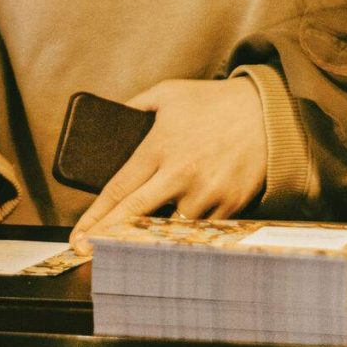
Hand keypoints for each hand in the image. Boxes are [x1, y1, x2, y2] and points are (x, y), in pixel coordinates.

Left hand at [71, 77, 267, 247]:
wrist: (268, 112)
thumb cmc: (213, 102)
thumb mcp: (167, 93)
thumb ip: (135, 106)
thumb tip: (111, 119)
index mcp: (159, 147)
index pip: (117, 190)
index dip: (95, 217)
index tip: (78, 235)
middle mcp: (179, 174)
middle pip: (134, 216)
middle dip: (106, 237)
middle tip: (85, 252)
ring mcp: (206, 192)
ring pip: (169, 226)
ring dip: (155, 229)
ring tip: (145, 230)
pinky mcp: (229, 204)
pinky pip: (201, 227)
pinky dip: (189, 226)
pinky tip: (183, 221)